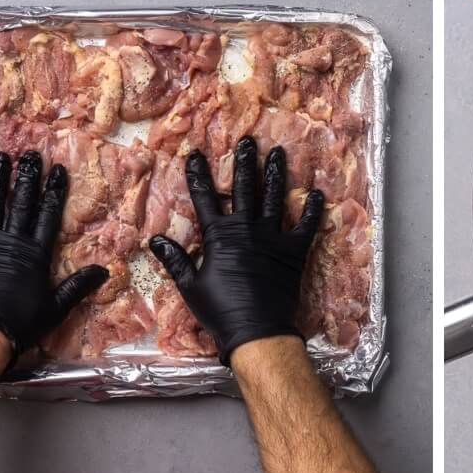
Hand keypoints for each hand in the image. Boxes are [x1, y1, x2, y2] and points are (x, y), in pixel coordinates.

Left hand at [0, 151, 107, 367]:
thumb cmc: (23, 323)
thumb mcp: (58, 307)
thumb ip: (79, 286)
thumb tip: (104, 271)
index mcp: (36, 254)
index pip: (48, 215)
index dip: (54, 191)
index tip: (57, 170)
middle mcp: (12, 242)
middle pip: (22, 203)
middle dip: (27, 177)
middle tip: (30, 154)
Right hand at [149, 139, 324, 363]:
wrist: (257, 331)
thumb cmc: (220, 311)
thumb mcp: (190, 286)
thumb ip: (174, 260)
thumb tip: (155, 240)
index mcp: (219, 235)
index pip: (205, 197)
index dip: (198, 174)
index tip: (195, 154)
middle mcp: (246, 229)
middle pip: (245, 187)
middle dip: (245, 161)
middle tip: (247, 141)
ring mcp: (273, 238)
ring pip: (274, 197)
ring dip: (276, 173)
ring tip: (279, 152)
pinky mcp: (294, 252)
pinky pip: (306, 226)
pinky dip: (312, 210)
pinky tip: (317, 193)